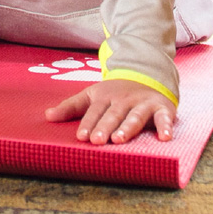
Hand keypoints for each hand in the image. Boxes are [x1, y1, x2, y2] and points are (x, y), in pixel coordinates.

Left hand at [45, 78, 175, 144]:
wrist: (147, 73)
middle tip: (97, 141)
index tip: (81, 136)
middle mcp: (123, 100)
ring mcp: (142, 103)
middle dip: (105, 127)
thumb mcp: (92, 95)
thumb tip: (46, 116)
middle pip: (113, 114)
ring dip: (128, 127)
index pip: (94, 111)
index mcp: (105, 97)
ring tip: (120, 139)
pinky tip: (165, 138)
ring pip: (135, 116)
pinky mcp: (161, 108)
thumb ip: (71, 107)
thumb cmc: (115, 92)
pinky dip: (166, 126)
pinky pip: (164, 118)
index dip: (88, 123)